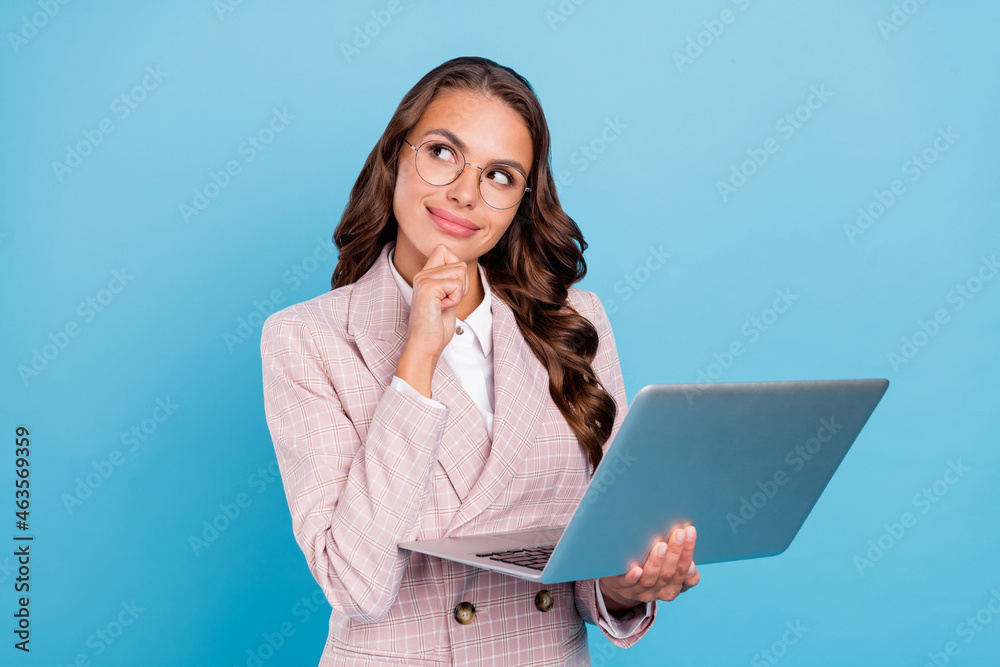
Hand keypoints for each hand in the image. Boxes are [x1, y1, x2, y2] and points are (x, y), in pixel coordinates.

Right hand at [395, 244, 469, 396]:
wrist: (425, 346)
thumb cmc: (436, 327)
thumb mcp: (447, 299)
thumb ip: (451, 281)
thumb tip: (462, 267)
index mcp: (425, 275)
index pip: (444, 250)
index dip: (457, 267)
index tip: (451, 289)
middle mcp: (422, 274)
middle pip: (459, 262)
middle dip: (462, 285)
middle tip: (447, 301)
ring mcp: (424, 279)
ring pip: (460, 271)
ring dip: (459, 292)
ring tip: (444, 305)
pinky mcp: (428, 287)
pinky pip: (456, 284)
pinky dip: (455, 300)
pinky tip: (442, 308)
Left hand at [598, 525, 699, 612]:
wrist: (620, 586)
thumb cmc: (648, 569)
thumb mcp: (666, 568)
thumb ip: (678, 561)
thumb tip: (690, 555)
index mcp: (672, 588)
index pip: (684, 572)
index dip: (688, 553)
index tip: (690, 531)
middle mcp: (657, 592)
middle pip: (668, 574)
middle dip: (675, 552)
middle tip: (678, 532)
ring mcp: (639, 591)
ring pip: (650, 579)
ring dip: (657, 563)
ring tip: (661, 545)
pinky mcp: (622, 587)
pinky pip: (628, 584)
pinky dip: (633, 577)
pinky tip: (636, 569)